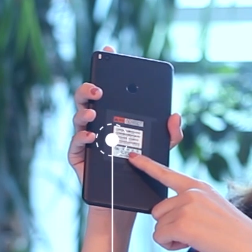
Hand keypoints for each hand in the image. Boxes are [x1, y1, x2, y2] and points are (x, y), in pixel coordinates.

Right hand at [67, 46, 183, 185]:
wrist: (126, 201)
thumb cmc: (140, 170)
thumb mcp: (161, 150)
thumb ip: (171, 134)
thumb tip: (175, 116)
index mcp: (113, 114)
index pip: (107, 87)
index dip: (106, 66)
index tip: (110, 50)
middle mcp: (96, 122)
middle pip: (86, 97)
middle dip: (89, 87)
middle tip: (100, 87)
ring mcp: (85, 138)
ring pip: (78, 117)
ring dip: (84, 111)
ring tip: (94, 111)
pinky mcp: (78, 157)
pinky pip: (76, 144)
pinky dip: (82, 138)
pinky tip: (92, 136)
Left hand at [127, 153, 251, 251]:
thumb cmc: (233, 232)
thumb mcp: (213, 207)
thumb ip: (191, 203)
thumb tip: (167, 213)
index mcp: (198, 186)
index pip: (167, 173)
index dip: (147, 165)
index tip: (132, 157)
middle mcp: (190, 192)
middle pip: (157, 211)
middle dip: (169, 225)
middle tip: (194, 232)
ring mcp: (185, 207)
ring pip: (158, 226)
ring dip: (171, 237)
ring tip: (197, 238)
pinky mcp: (181, 224)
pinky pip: (159, 238)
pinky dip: (170, 246)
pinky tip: (191, 244)